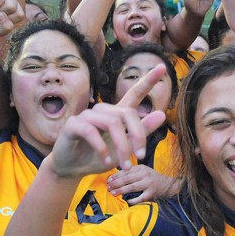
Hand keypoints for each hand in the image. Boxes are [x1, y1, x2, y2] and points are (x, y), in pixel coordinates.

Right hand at [48, 65, 167, 177]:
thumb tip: (162, 114)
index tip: (162, 66)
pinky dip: (101, 148)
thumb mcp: (124, 148)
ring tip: (124, 165)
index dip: (148, 80)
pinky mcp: (73, 124)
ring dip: (121, 146)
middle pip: (128, 113)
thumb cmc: (98, 157)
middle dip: (138, 136)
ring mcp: (87, 116)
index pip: (134, 93)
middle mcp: (103, 111)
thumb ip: (141, 132)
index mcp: (117, 114)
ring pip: (112, 123)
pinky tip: (106, 160)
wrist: (72, 169)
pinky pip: (91, 131)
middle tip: (140, 157)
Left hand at [107, 165, 180, 203]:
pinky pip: (141, 197)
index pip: (126, 171)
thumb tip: (114, 177)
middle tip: (108, 187)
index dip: (116, 176)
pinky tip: (128, 201)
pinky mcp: (152, 193)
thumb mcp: (142, 171)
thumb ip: (131, 172)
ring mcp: (149, 184)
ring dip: (121, 190)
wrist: (167, 184)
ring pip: (132, 187)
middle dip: (116, 183)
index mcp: (141, 168)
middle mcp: (145, 174)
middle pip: (127, 178)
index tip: (108, 180)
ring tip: (113, 193)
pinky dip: (133, 200)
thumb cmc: (151, 178)